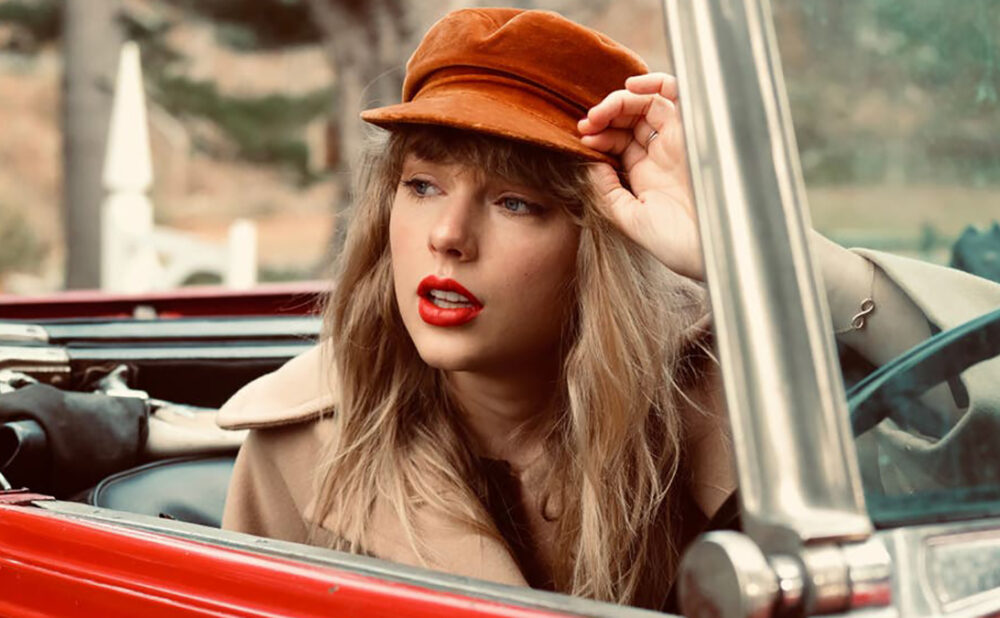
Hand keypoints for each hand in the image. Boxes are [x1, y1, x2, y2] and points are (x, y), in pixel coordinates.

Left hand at [578, 73, 702, 279]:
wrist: (712, 248)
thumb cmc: (675, 243)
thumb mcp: (629, 218)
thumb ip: (607, 190)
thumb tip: (590, 161)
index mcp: (647, 176)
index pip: (619, 142)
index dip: (599, 135)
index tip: (582, 138)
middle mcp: (663, 155)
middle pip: (630, 120)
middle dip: (605, 117)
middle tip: (586, 123)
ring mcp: (678, 141)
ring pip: (648, 104)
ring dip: (620, 101)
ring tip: (600, 112)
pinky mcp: (693, 130)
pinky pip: (675, 95)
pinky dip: (654, 84)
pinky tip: (630, 87)